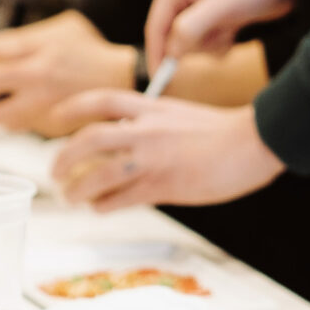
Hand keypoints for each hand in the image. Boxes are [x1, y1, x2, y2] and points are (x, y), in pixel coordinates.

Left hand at [0, 11, 136, 135]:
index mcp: (40, 51)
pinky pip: (18, 125)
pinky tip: (0, 112)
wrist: (125, 79)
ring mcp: (45, 106)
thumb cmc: (89, 48)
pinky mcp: (50, 126)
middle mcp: (39, 80)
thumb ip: (25, 38)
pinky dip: (5, 120)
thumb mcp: (61, 28)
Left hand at [45, 95, 283, 211]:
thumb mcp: (180, 115)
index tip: (55, 117)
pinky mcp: (164, 185)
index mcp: (151, 108)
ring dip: (78, 188)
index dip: (72, 107)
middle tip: (55, 170)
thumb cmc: (225, 131)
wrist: (254, 141)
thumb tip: (127, 139)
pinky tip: (100, 208)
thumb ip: (153, 124)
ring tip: (70, 196)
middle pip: (89, 139)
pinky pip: (121, 198)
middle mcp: (146, 130)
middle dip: (64, 156)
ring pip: (99, 173)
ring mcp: (153, 158)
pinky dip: (104, 205)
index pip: (102, 101)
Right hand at [144, 0, 293, 66]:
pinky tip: (235, 28)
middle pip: (172, 38)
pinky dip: (219, 42)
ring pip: (190, 43)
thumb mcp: (222, 7)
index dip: (157, 54)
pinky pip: (205, 42)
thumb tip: (170, 52)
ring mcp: (194, 6)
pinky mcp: (210, 17)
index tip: (160, 81)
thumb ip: (191, 28)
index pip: (155, 26)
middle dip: (197, 43)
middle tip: (221, 34)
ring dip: (211, 43)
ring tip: (231, 26)